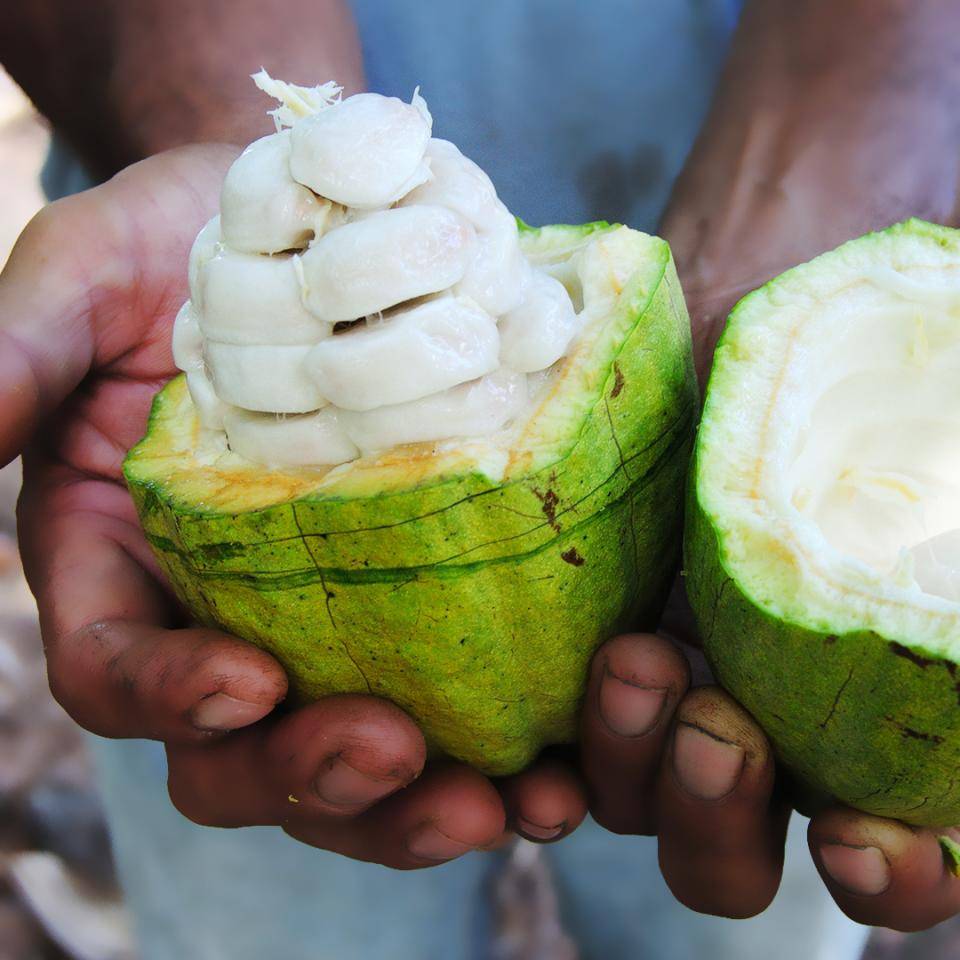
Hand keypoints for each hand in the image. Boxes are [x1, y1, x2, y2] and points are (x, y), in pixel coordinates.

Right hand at [0, 146, 589, 867]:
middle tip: (399, 757)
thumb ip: (21, 349)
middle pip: (244, 750)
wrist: (313, 224)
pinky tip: (564, 768)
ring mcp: (330, 614)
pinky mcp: (426, 594)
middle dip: (316, 774)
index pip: (116, 668)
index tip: (246, 682)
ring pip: (356, 752)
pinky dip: (507, 745)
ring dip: (424, 801)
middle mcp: (221, 610)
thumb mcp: (89, 273)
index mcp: (121, 561)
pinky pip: (457, 697)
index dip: (170, 697)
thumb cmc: (184, 244)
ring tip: (513, 803)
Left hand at [578, 0, 959, 927]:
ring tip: (638, 671)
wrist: (789, 236)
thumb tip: (956, 506)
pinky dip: (549, 718)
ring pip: (636, 790)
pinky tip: (553, 683)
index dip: (905, 877)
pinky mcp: (589, 596)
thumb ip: (951, 479)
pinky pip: (553, 700)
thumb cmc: (901, 324)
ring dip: (632, 772)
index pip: (907, 841)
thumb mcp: (950, 394)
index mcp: (880, 692)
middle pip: (744, 842)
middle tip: (724, 730)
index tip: (874, 836)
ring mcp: (677, 649)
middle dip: (727, 824)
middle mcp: (775, 697)